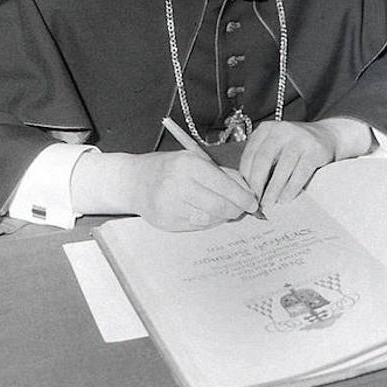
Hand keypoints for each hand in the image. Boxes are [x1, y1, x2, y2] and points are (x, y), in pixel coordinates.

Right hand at [72, 150, 259, 230]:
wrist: (133, 181)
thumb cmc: (169, 167)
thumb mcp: (193, 160)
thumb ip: (221, 174)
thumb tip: (247, 191)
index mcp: (188, 164)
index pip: (224, 186)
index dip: (243, 197)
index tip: (253, 203)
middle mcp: (177, 185)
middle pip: (219, 206)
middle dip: (235, 210)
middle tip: (241, 210)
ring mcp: (169, 206)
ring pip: (210, 219)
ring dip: (222, 217)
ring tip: (223, 210)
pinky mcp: (166, 223)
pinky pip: (197, 227)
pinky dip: (207, 222)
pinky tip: (205, 213)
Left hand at [239, 117, 372, 206]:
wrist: (327, 136)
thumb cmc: (294, 148)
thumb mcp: (275, 147)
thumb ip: (261, 162)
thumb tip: (247, 192)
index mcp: (266, 129)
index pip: (250, 155)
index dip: (245, 178)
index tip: (244, 196)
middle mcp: (281, 129)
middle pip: (263, 159)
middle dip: (256, 184)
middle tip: (254, 202)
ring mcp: (299, 138)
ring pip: (282, 167)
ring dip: (273, 189)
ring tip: (269, 204)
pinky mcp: (315, 149)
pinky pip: (300, 172)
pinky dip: (291, 188)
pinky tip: (285, 199)